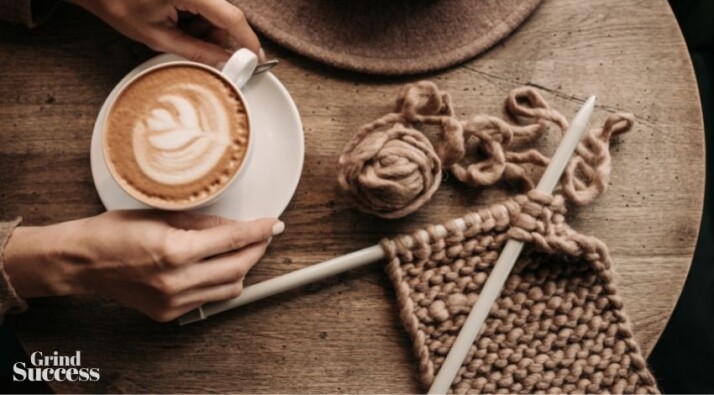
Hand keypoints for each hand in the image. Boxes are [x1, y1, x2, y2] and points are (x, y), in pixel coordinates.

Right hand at [3, 211, 283, 321]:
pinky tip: (217, 266)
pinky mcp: (169, 313)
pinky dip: (220, 282)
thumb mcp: (161, 215)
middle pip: (238, 267)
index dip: (258, 230)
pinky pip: (209, 299)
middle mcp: (177, 280)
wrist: (82, 262)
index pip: (232, 239)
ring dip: (242, 268)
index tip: (274, 224)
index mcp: (175, 251)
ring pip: (229, 288)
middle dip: (257, 249)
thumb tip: (235, 225)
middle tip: (263, 235)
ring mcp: (173, 301)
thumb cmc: (114, 232)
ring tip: (242, 250)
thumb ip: (203, 223)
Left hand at [68, 0, 262, 64]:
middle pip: (225, 16)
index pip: (232, 18)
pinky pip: (205, 7)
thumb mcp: (158, 36)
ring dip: (203, 29)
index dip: (247, 42)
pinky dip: (195, 20)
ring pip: (216, 13)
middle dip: (217, 39)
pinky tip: (175, 21)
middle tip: (200, 54)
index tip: (256, 60)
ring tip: (175, 32)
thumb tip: (224, 63)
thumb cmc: (118, 4)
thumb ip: (196, 51)